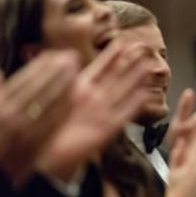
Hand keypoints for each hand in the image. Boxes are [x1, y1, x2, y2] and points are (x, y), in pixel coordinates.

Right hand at [0, 50, 79, 183]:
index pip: (21, 81)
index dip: (39, 66)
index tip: (52, 54)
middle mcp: (10, 116)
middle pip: (37, 88)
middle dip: (55, 70)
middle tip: (70, 56)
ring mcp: (24, 130)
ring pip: (47, 102)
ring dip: (63, 84)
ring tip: (76, 70)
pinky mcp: (37, 143)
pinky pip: (53, 122)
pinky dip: (64, 107)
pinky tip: (75, 95)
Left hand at [38, 41, 153, 180]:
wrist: (46, 153)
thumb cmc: (47, 126)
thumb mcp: (54, 93)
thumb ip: (64, 76)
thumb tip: (68, 55)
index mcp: (81, 89)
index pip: (100, 68)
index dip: (111, 56)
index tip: (123, 43)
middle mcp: (95, 99)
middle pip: (116, 78)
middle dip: (130, 65)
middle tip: (144, 52)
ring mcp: (103, 113)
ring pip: (124, 92)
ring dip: (137, 80)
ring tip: (149, 66)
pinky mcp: (107, 129)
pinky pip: (124, 115)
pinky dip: (135, 106)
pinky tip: (146, 96)